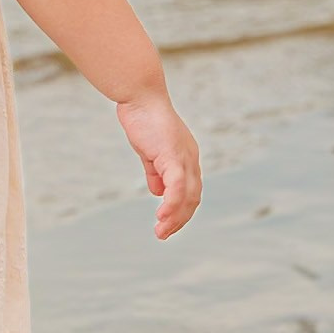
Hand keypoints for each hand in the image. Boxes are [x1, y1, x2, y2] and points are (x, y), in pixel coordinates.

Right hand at [115, 91, 200, 239]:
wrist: (141, 97)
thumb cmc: (143, 119)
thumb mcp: (149, 150)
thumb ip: (154, 171)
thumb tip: (157, 191)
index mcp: (186, 157)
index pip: (190, 190)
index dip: (181, 210)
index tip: (167, 224)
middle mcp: (190, 159)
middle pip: (192, 198)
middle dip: (179, 220)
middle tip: (163, 234)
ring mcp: (184, 158)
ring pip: (187, 196)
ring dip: (175, 218)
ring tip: (161, 232)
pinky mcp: (173, 156)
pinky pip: (176, 187)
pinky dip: (172, 204)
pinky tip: (161, 216)